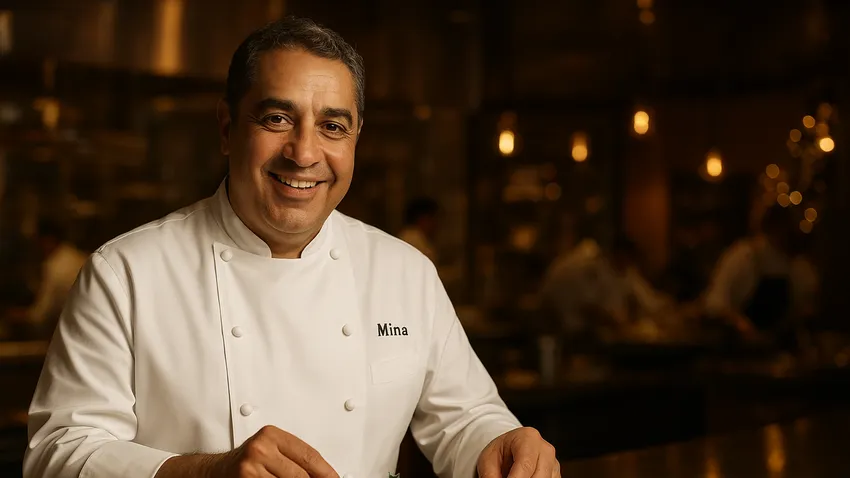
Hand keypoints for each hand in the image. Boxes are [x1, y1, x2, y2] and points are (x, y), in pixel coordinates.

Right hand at [220, 426, 336, 477]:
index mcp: (271, 435)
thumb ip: (294, 458)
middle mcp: (261, 449)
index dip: (326, 472)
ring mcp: (251, 468)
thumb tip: (322, 474)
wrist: (215, 471)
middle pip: (301, 475)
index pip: (309, 456)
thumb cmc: (246, 462)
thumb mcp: (270, 450)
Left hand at [477, 427, 558, 477]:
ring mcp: (553, 463)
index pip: (525, 465)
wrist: (509, 449)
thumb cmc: (499, 452)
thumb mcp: (487, 460)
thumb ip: (490, 475)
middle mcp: (545, 449)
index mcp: (528, 438)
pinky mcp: (555, 475)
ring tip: (511, 476)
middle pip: (539, 477)